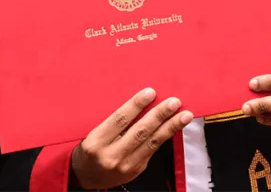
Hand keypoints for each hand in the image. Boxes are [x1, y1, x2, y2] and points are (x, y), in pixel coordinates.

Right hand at [71, 88, 193, 188]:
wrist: (86, 177)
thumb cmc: (89, 149)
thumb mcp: (92, 132)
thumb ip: (112, 120)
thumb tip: (137, 102)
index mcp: (97, 141)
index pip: (120, 120)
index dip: (137, 105)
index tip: (150, 93)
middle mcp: (113, 155)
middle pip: (140, 131)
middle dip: (160, 115)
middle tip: (173, 102)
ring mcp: (127, 165)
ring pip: (152, 143)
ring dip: (170, 127)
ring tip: (184, 115)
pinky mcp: (137, 170)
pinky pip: (153, 150)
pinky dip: (165, 137)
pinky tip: (174, 127)